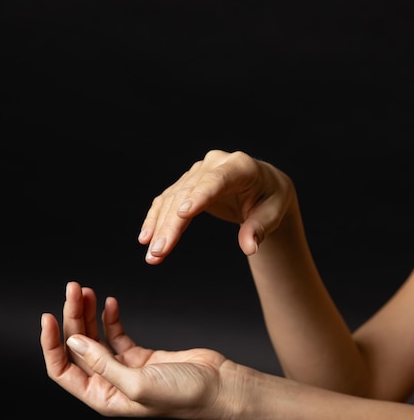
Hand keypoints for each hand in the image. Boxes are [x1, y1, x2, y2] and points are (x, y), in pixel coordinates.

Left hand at [40, 282, 232, 419]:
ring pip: (96, 337)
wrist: (219, 386)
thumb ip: (102, 364)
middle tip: (75, 289)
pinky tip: (110, 303)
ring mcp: (125, 369)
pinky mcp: (140, 356)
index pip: (63, 371)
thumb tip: (72, 342)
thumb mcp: (137, 382)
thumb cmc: (183, 394)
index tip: (48, 315)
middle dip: (72, 317)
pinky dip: (111, 318)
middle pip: (79, 347)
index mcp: (103, 398)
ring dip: (89, 313)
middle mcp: (109, 384)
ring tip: (87, 290)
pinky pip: (117, 334)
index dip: (51, 344)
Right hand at [138, 149, 294, 263]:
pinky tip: (146, 237)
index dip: (200, 196)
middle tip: (160, 251)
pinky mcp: (186, 184)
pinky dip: (156, 219)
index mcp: (240, 166)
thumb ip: (259, 228)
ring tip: (153, 254)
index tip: (183, 214)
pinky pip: (166, 201)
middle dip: (172, 224)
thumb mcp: (272, 214)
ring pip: (173, 199)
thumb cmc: (270, 200)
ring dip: (160, 227)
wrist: (262, 186)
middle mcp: (215, 164)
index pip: (217, 181)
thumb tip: (249, 247)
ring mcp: (197, 172)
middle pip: (188, 194)